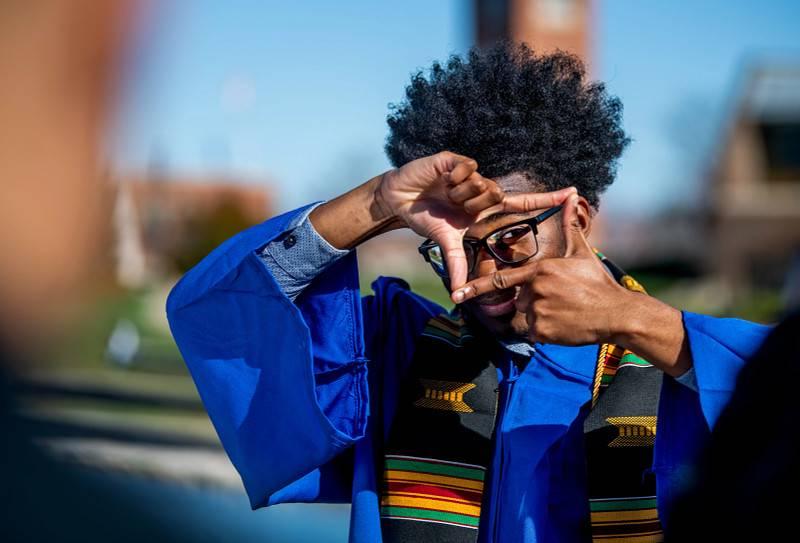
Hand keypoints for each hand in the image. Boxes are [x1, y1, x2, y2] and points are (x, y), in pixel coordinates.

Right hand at [377, 151, 576, 289]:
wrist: (400, 199)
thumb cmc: (427, 218)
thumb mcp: (445, 243)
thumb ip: (457, 265)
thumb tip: (461, 294)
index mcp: (485, 208)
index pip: (523, 203)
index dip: (548, 200)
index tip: (574, 195)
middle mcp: (483, 189)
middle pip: (498, 196)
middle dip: (476, 206)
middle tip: (456, 208)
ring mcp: (472, 174)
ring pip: (484, 183)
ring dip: (462, 194)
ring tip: (446, 194)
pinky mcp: (457, 160)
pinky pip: (468, 168)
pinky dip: (455, 177)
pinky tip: (442, 179)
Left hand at [451, 193, 630, 344]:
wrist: (617, 313)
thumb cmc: (598, 283)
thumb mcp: (582, 253)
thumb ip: (569, 227)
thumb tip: (572, 196)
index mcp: (539, 270)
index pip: (501, 279)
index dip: (477, 287)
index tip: (458, 293)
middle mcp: (534, 290)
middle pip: (520, 300)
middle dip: (535, 302)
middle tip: (561, 301)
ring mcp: (538, 312)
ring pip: (528, 317)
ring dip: (542, 317)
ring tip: (566, 312)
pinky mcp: (543, 332)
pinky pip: (535, 334)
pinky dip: (547, 332)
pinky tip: (565, 325)